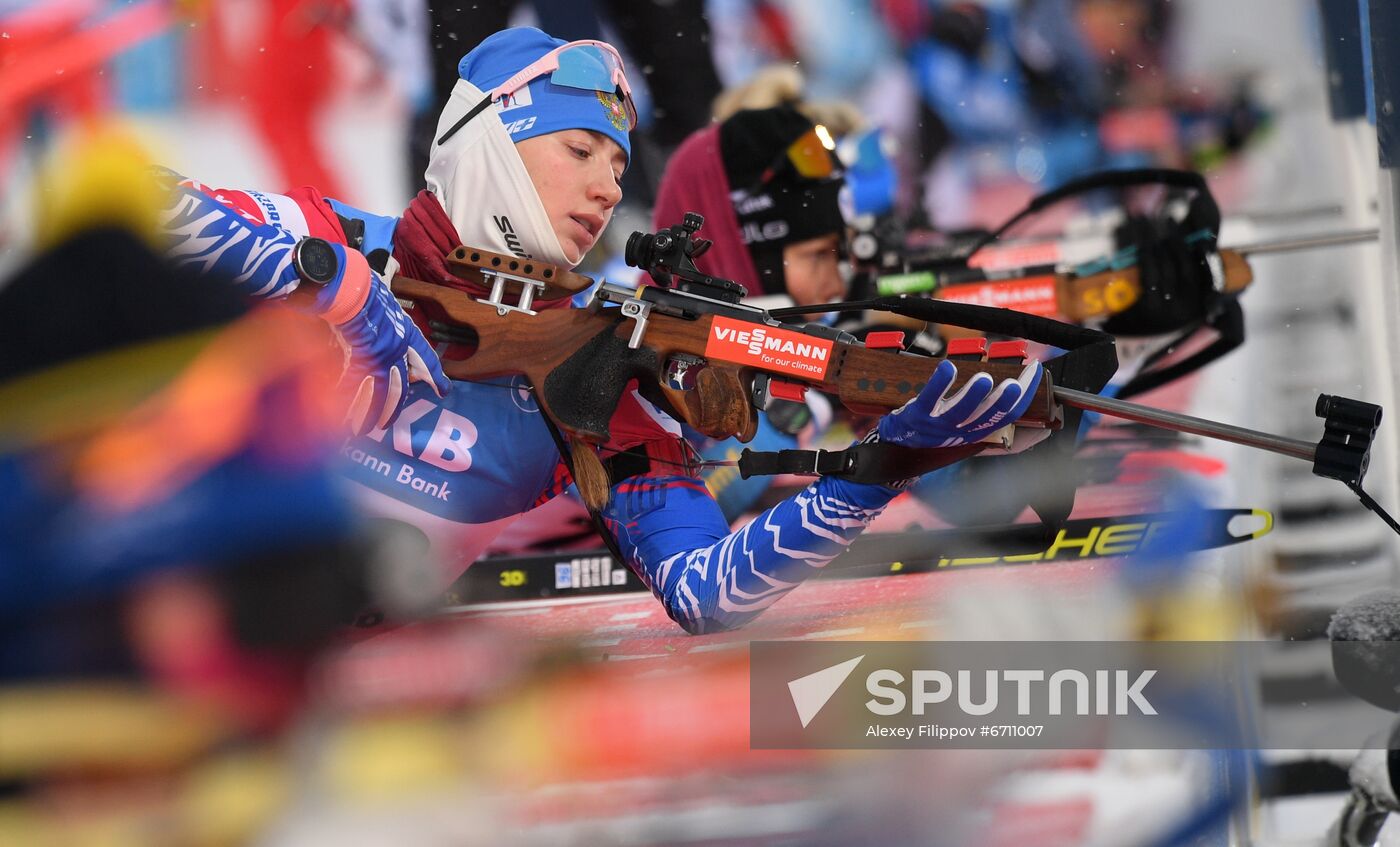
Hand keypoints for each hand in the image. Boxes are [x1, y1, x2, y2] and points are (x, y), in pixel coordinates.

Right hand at [312, 242, 450, 433]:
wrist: (351, 289)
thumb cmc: (368, 294)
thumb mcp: (390, 310)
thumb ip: (393, 329)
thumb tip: (391, 346)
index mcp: (408, 336)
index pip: (427, 361)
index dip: (436, 377)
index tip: (443, 391)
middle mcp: (398, 350)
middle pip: (400, 387)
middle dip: (394, 408)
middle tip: (388, 423)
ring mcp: (379, 357)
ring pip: (380, 393)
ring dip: (373, 412)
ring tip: (368, 428)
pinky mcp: (359, 359)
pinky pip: (356, 386)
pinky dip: (350, 401)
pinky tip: (346, 417)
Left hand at [877, 359, 1041, 448]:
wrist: (896, 449)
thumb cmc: (938, 437)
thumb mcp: (971, 438)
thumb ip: (1005, 432)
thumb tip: (1044, 430)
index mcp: (977, 434)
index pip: (1008, 418)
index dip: (1024, 397)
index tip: (1034, 371)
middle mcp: (959, 432)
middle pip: (986, 419)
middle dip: (1003, 402)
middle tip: (1017, 383)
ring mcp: (937, 425)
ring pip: (958, 412)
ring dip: (972, 395)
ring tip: (983, 378)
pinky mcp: (916, 415)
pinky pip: (928, 399)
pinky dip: (938, 384)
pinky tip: (948, 368)